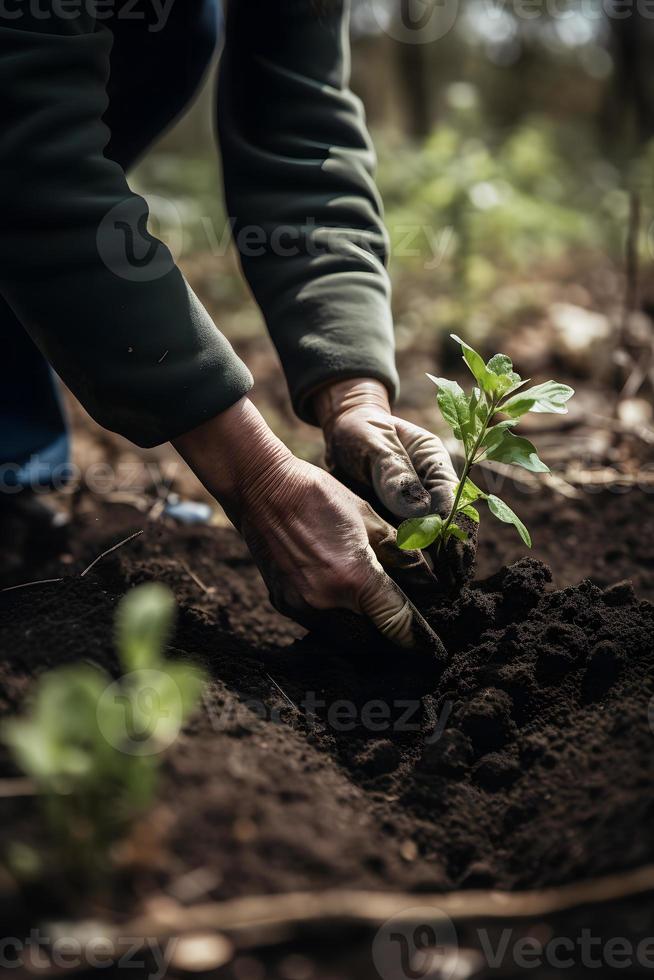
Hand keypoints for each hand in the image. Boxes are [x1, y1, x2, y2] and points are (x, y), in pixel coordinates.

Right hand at [173, 398, 443, 656]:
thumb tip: (425, 576)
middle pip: (370, 641)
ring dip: (363, 634)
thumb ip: (398, 551)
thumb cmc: (315, 495)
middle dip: (389, 638)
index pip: (396, 621)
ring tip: (376, 618)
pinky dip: (337, 622)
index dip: (418, 635)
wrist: (259, 488)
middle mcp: (326, 600)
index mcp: (353, 576)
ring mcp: (300, 606)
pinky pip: (318, 626)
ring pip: (342, 639)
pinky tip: (345, 604)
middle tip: (404, 627)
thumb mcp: (367, 516)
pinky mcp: (282, 603)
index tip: (430, 644)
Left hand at [314, 377, 476, 586]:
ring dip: (436, 569)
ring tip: (436, 598)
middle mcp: (433, 489)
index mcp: (435, 464)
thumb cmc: (361, 431)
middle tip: (450, 590)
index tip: (453, 561)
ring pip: (433, 543)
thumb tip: (418, 512)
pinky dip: (411, 568)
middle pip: (451, 529)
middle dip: (453, 559)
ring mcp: (417, 507)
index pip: (455, 503)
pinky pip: (410, 547)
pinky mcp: (399, 522)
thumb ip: (394, 474)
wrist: (343, 430)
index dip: (456, 533)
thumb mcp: (375, 444)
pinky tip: (409, 589)